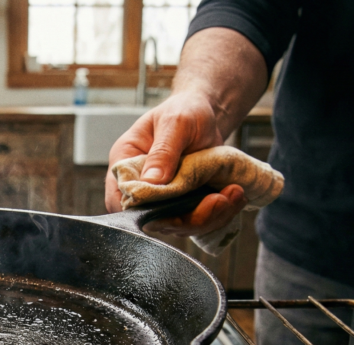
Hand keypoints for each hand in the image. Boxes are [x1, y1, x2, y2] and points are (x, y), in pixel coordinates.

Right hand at [104, 91, 246, 235]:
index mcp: (125, 163)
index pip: (118, 197)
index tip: (170, 205)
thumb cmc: (185, 111)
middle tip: (217, 200)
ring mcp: (162, 199)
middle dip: (186, 218)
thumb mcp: (175, 123)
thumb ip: (163, 152)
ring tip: (233, 195)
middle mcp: (140, 186)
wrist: (207, 115)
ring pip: (178, 225)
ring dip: (208, 218)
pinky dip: (219, 214)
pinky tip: (235, 195)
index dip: (138, 210)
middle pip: (150, 219)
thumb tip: (151, 182)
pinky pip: (197, 221)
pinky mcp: (184, 205)